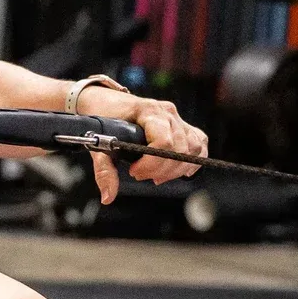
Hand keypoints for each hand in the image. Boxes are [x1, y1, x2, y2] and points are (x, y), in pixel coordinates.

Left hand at [73, 82, 206, 204]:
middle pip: (179, 150)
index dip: (152, 164)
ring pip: (192, 148)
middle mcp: (167, 113)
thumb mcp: (97, 142)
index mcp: (148, 111)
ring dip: (176, 169)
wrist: (106, 100)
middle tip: (141, 175)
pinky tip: (179, 170)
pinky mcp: (183, 125)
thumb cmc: (103, 117)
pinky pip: (199, 143)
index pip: (164, 143)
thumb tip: (108, 198)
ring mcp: (177, 118)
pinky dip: (192, 160)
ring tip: (156, 175)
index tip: (134, 171)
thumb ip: (104, 170)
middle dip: (161, 170)